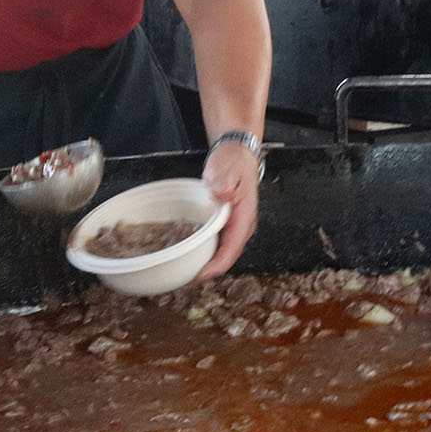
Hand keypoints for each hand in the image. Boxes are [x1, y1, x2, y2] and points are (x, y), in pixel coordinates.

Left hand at [197, 139, 260, 278]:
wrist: (238, 154)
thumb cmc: (233, 162)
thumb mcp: (227, 167)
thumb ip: (224, 180)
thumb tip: (221, 192)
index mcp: (244, 216)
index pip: (232, 249)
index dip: (217, 265)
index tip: (200, 274)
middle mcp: (243, 226)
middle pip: (228, 256)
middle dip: (210, 270)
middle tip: (186, 277)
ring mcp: (236, 226)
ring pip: (224, 252)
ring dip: (208, 263)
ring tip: (186, 270)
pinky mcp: (229, 225)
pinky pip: (219, 244)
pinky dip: (207, 252)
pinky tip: (191, 253)